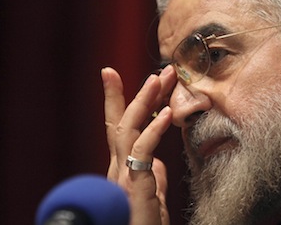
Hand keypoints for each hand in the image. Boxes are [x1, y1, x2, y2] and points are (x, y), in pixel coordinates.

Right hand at [102, 65, 176, 224]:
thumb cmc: (145, 224)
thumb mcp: (154, 199)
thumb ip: (153, 179)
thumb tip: (157, 163)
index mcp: (122, 169)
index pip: (119, 128)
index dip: (118, 101)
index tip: (114, 74)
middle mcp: (118, 169)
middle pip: (122, 122)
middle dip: (137, 93)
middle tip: (159, 71)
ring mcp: (122, 176)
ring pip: (128, 129)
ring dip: (144, 102)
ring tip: (160, 79)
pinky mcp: (133, 185)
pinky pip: (142, 151)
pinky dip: (153, 130)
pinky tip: (166, 114)